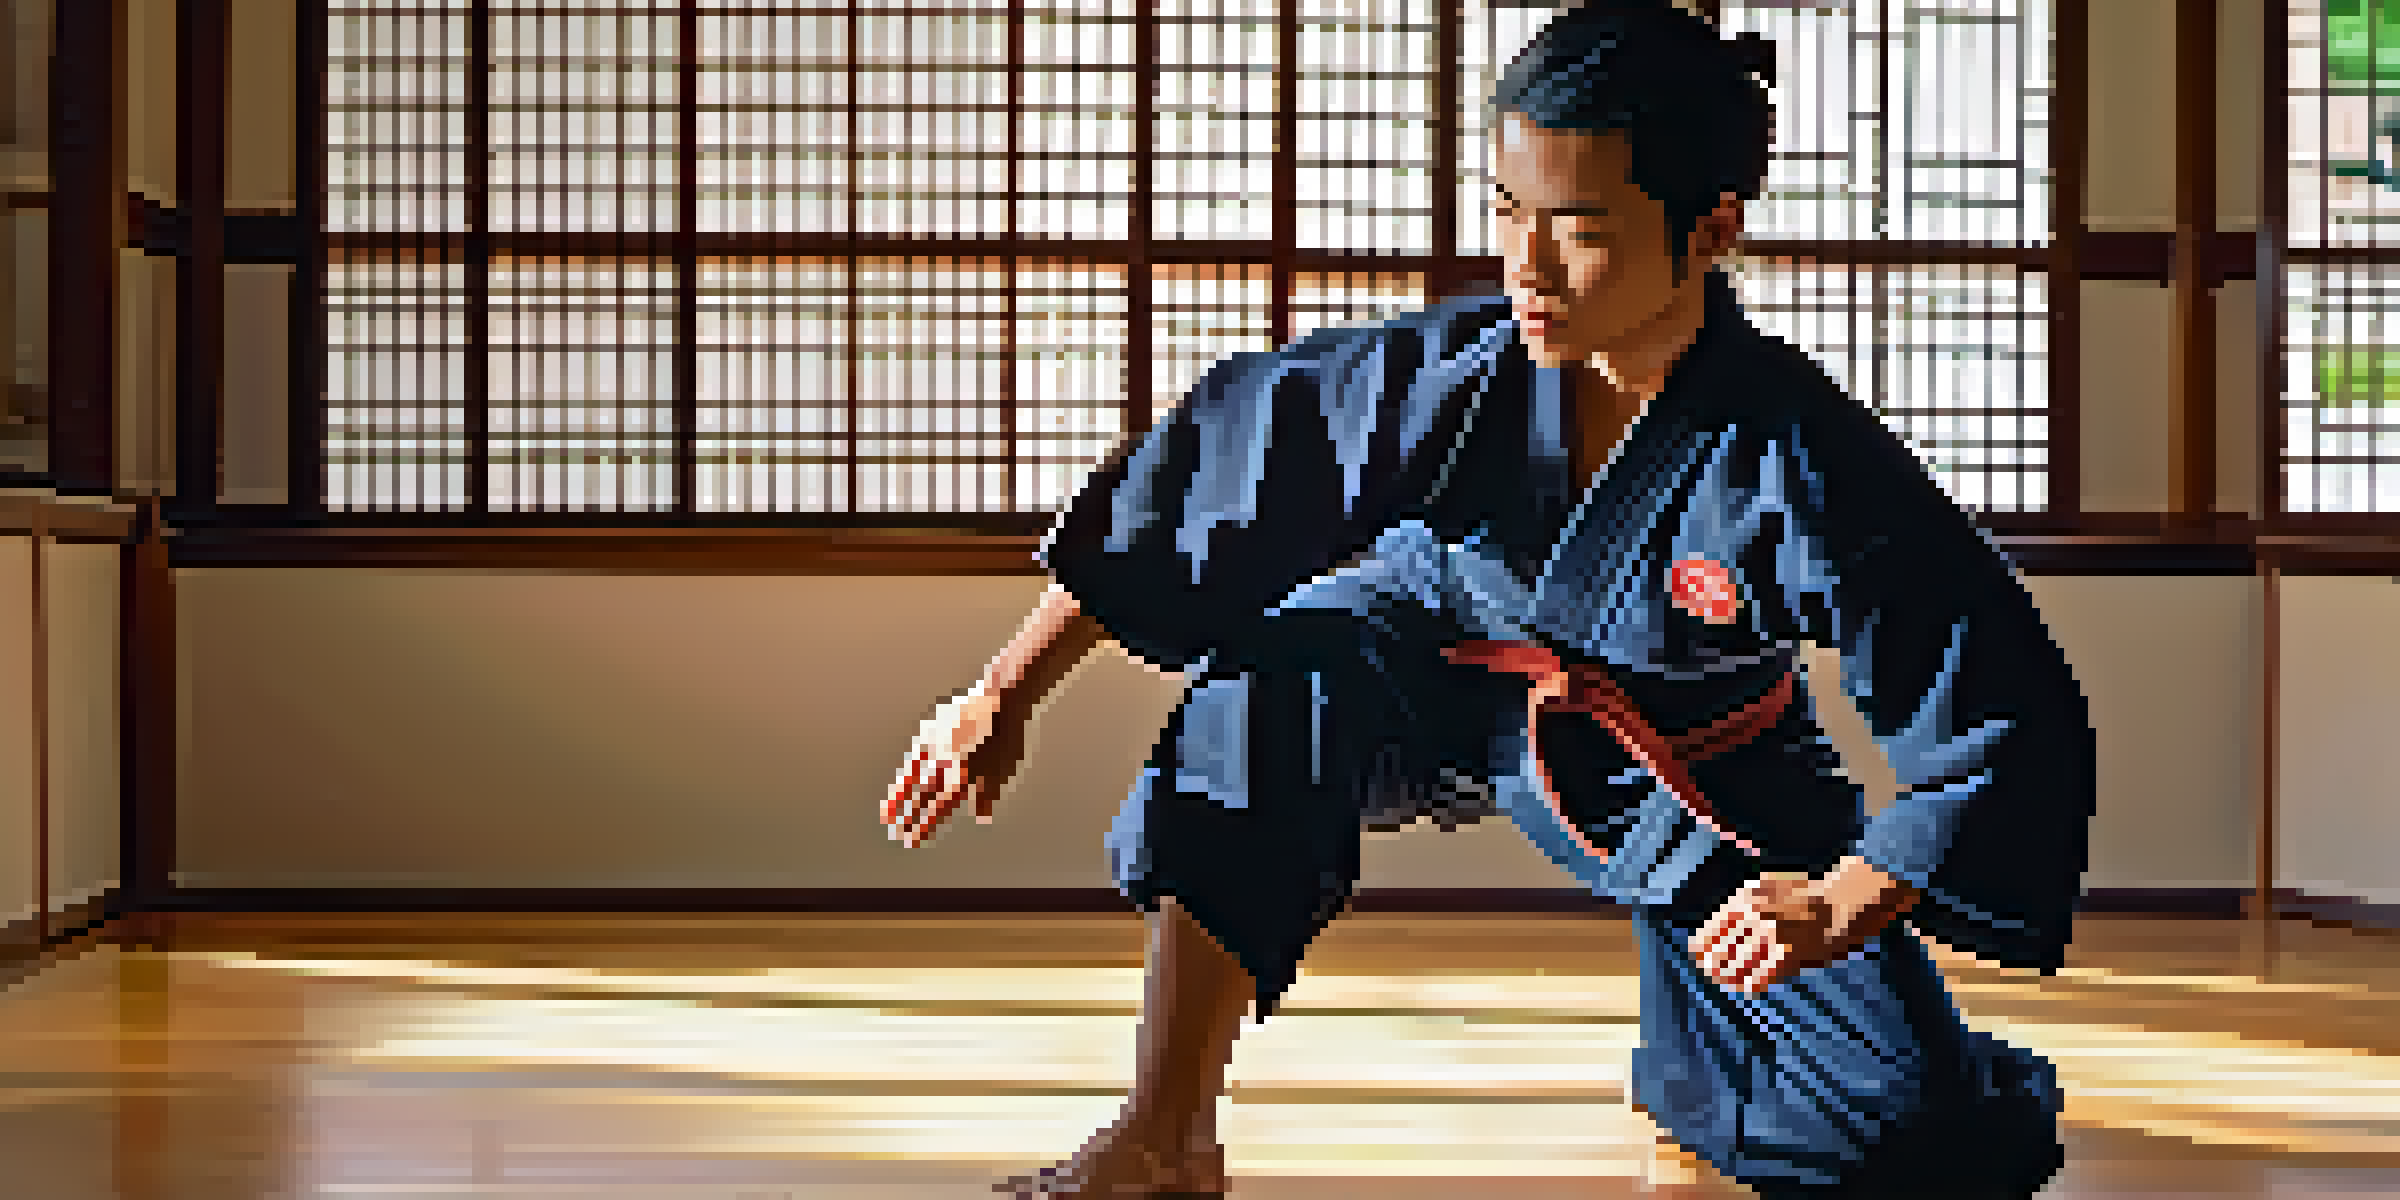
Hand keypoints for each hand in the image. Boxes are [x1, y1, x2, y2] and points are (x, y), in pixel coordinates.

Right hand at [884, 682, 1027, 847]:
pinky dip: (908, 772)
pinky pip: (916, 756)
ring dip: (899, 798)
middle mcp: (946, 764)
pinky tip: (901, 782)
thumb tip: (980, 818)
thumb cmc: (1008, 738)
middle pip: (922, 797)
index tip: (911, 840)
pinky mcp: (932, 731)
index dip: (924, 826)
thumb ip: (989, 794)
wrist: (1001, 699)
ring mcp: (936, 747)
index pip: (938, 809)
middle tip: (895, 835)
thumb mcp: (1005, 770)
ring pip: (913, 778)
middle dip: (908, 818)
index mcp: (966, 776)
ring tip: (886, 815)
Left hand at [1689, 858, 1919, 993]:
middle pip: (1723, 950)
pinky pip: (1759, 977)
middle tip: (1709, 972)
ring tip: (1724, 982)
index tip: (1697, 954)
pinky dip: (1749, 985)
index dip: (1702, 946)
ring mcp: (1770, 937)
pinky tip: (1745, 990)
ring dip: (1729, 977)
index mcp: (1745, 899)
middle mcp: (1754, 917)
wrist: (1840, 903)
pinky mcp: (1786, 955)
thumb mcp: (1766, 886)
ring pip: (1738, 965)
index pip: (1713, 929)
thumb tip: (1715, 927)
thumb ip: (1742, 903)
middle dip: (1713, 964)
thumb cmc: (1803, 895)